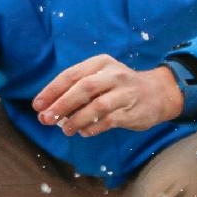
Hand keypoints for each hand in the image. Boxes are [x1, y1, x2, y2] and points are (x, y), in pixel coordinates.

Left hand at [31, 54, 183, 137]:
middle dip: (61, 105)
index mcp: (100, 63)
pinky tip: (84, 132)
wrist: (158, 92)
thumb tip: (49, 109)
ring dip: (77, 119)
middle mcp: (113, 74)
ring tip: (65, 129)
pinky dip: (93, 128)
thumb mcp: (101, 78)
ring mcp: (124, 93)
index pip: (71, 75)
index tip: (37, 105)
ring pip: (97, 105)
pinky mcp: (132, 110)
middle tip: (45, 119)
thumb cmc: (120, 87)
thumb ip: (77, 90)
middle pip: (83, 88)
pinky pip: (109, 120)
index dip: (52, 91)